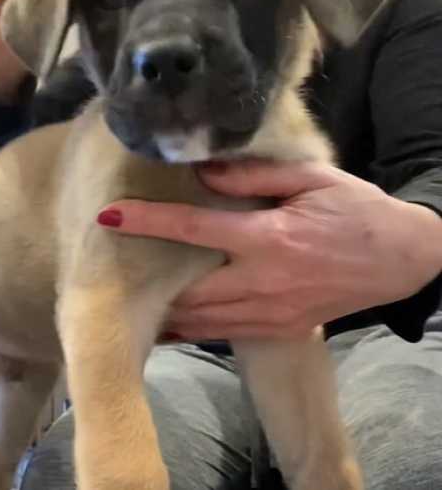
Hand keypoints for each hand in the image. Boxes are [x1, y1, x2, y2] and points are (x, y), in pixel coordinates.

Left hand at [97, 161, 441, 340]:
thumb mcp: (312, 180)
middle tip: (104, 271)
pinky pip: (220, 334)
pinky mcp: (276, 330)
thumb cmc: (356, 211)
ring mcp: (270, 313)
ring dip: (159, 311)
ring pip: (199, 320)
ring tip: (123, 299)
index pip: (194, 228)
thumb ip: (253, 177)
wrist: (401, 260)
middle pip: (186, 289)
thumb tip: (202, 172)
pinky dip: (187, 330)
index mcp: (270, 239)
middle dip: (143, 283)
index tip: (108, 215)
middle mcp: (263, 282)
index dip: (148, 221)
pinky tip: (163, 324)